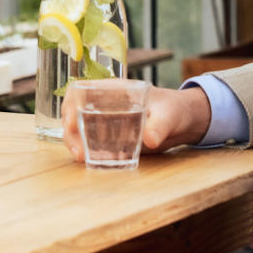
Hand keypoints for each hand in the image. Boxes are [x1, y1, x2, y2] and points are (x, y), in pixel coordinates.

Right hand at [62, 82, 211, 161]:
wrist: (183, 122)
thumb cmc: (174, 109)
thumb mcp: (169, 115)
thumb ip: (160, 125)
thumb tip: (150, 139)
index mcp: (114, 90)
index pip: (81, 90)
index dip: (69, 104)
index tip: (70, 124)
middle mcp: (105, 104)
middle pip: (75, 111)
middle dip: (70, 131)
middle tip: (78, 153)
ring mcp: (107, 122)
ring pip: (80, 129)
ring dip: (76, 143)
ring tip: (82, 159)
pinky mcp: (113, 138)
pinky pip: (93, 143)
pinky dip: (88, 152)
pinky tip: (92, 162)